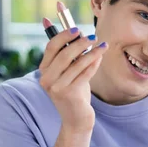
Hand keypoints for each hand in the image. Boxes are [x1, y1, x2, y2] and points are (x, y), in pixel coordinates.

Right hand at [38, 17, 107, 131]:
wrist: (75, 117)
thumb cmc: (74, 90)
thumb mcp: (68, 72)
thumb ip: (70, 54)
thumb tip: (77, 31)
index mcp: (44, 70)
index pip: (51, 47)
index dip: (63, 35)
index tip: (76, 28)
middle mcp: (47, 78)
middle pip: (64, 54)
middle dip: (80, 43)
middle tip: (93, 36)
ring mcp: (57, 87)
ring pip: (77, 64)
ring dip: (92, 52)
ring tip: (103, 45)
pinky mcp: (69, 94)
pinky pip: (85, 74)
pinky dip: (94, 64)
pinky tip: (100, 58)